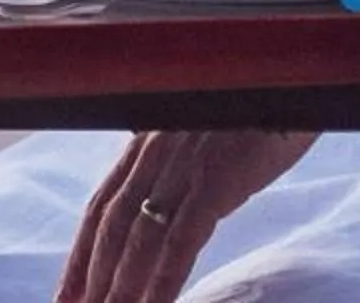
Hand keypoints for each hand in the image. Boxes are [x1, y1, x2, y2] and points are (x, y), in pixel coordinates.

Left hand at [57, 129, 315, 301]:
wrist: (293, 78)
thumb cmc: (253, 107)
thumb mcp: (198, 131)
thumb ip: (172, 162)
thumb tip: (159, 198)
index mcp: (145, 143)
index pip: (101, 206)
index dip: (82, 252)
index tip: (67, 290)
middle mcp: (153, 153)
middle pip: (110, 226)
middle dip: (89, 276)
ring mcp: (182, 167)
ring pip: (138, 238)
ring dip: (120, 286)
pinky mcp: (215, 181)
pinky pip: (181, 241)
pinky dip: (164, 279)